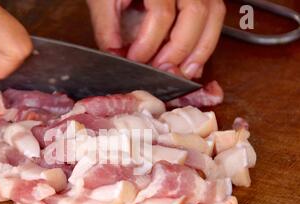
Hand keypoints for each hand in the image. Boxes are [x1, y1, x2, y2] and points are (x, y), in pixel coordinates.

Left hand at [87, 0, 225, 78]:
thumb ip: (107, 27)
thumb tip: (115, 57)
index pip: (162, 14)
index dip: (149, 43)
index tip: (135, 60)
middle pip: (196, 13)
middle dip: (179, 50)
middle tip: (162, 71)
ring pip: (213, 15)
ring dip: (200, 51)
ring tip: (182, 73)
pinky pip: (214, 18)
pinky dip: (204, 43)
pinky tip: (190, 62)